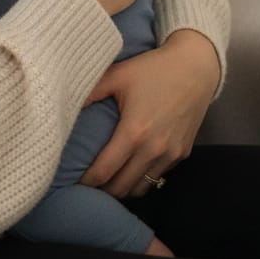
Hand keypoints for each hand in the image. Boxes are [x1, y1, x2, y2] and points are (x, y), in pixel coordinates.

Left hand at [81, 30, 220, 198]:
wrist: (195, 67)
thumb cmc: (153, 69)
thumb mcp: (118, 75)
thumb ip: (90, 92)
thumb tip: (64, 106)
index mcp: (134, 132)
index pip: (105, 171)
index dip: (87, 181)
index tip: (75, 181)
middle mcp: (153, 149)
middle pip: (122, 187)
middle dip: (103, 190)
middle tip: (88, 185)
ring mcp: (170, 154)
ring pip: (141, 187)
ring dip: (123, 188)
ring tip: (108, 180)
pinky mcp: (182, 154)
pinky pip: (158, 176)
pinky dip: (142, 178)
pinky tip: (130, 169)